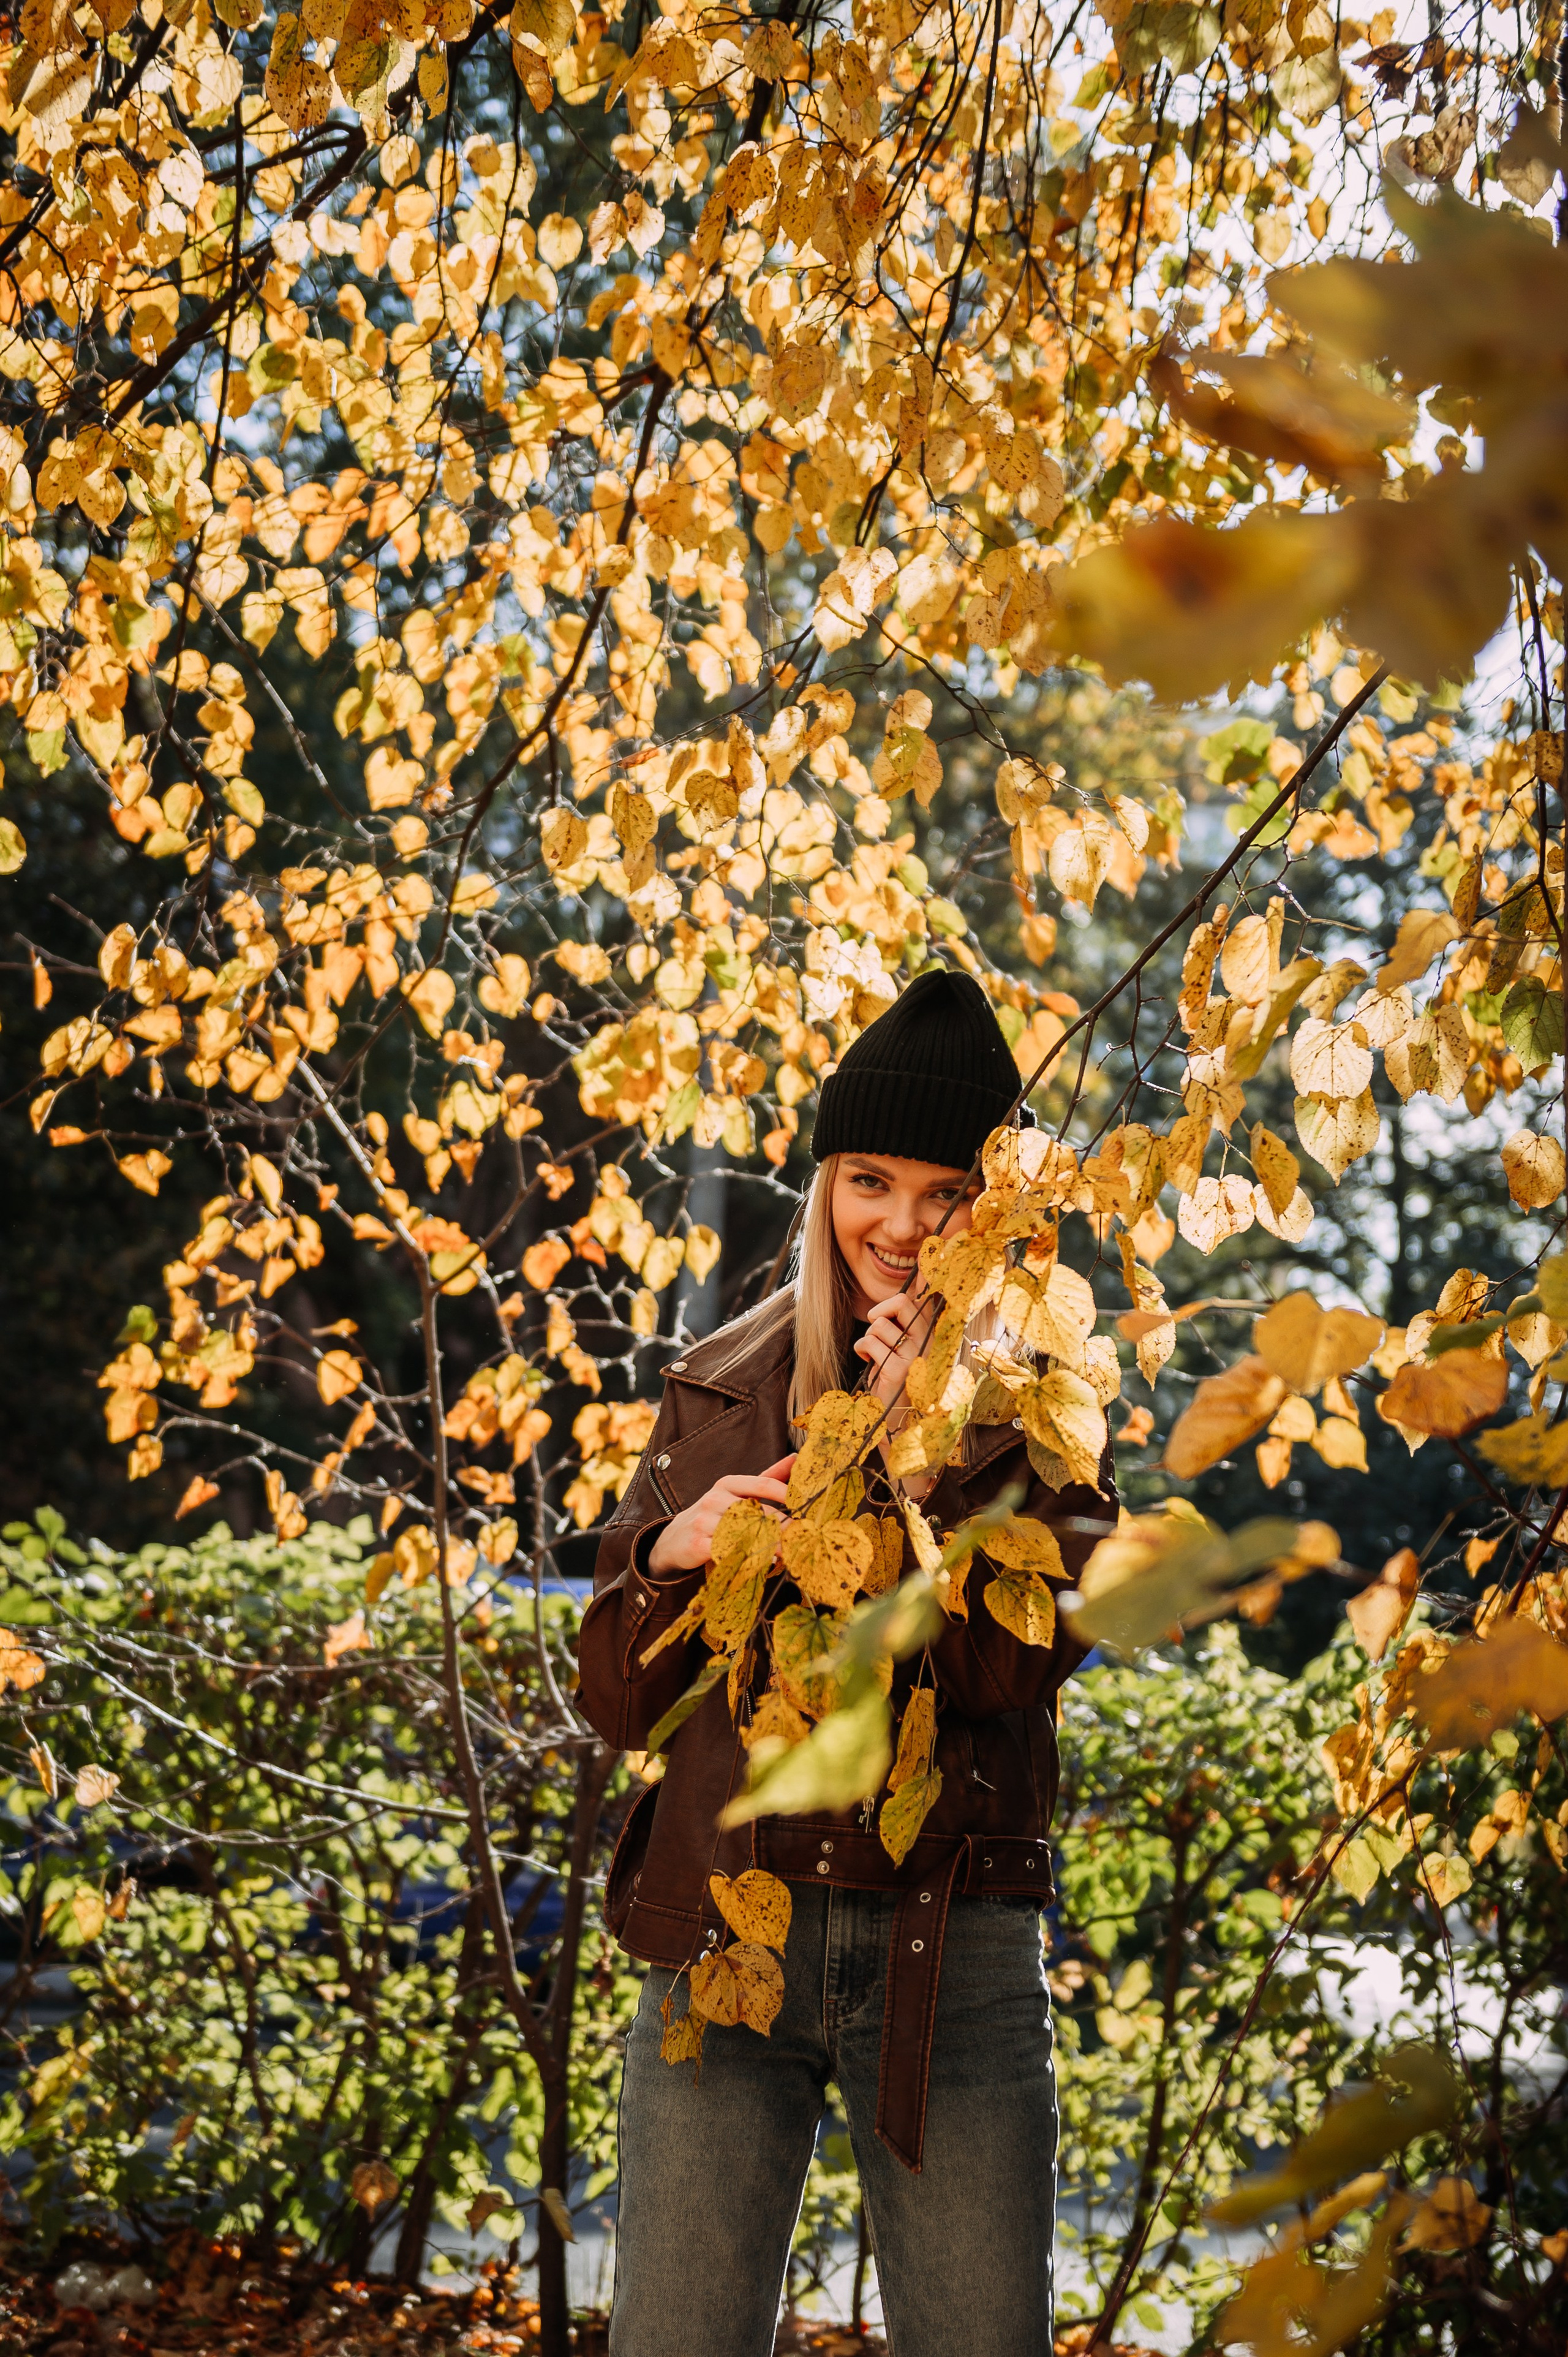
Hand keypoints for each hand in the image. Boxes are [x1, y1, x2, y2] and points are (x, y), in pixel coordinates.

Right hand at [646, 1454, 796, 1576]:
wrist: (673, 1540)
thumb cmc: (713, 1514)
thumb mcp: (736, 1493)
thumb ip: (767, 1478)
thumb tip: (796, 1459)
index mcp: (727, 1484)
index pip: (763, 1483)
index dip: (787, 1494)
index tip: (807, 1506)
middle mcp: (715, 1499)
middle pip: (758, 1511)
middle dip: (784, 1527)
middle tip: (803, 1538)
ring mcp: (705, 1522)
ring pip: (745, 1532)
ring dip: (771, 1545)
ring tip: (790, 1553)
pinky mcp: (698, 1545)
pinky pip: (730, 1551)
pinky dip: (750, 1559)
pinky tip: (765, 1564)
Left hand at [853, 1289, 938, 1412]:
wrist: (896, 1416)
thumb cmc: (896, 1378)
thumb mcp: (905, 1349)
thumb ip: (904, 1325)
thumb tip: (897, 1298)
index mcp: (932, 1335)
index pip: (925, 1301)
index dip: (911, 1288)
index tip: (905, 1290)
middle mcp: (929, 1343)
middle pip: (901, 1302)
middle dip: (878, 1311)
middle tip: (875, 1328)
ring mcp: (915, 1356)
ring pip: (879, 1325)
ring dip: (868, 1337)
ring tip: (873, 1353)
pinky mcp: (898, 1370)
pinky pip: (870, 1342)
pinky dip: (861, 1348)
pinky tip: (866, 1360)